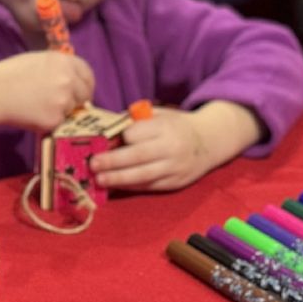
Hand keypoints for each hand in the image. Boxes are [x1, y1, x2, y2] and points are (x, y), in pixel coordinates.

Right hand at [0, 50, 94, 145]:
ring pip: (72, 109)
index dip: (86, 83)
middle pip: (85, 93)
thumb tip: (73, 80)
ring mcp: (64, 100)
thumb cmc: (9, 74)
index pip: (88, 73)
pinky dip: (50, 121)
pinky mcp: (56, 119)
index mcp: (64, 61)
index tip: (82, 91)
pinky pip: (59, 122)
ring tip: (39, 107)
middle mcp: (68, 79)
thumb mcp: (38, 60)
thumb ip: (58, 68)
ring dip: (62, 111)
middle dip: (78, 100)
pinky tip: (33, 115)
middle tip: (64, 104)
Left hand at [89, 101, 260, 191]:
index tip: (102, 141)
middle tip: (93, 164)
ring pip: (142, 176)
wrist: (209, 141)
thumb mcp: (160, 114)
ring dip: (118, 179)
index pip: (136, 134)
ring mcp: (174, 168)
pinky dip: (131, 187)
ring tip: (99, 180)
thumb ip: (137, 121)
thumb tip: (107, 127)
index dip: (118, 138)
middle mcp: (171, 148)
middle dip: (112, 161)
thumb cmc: (176, 125)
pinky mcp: (174, 183)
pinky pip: (149, 186)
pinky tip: (116, 186)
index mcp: (165, 127)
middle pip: (137, 156)